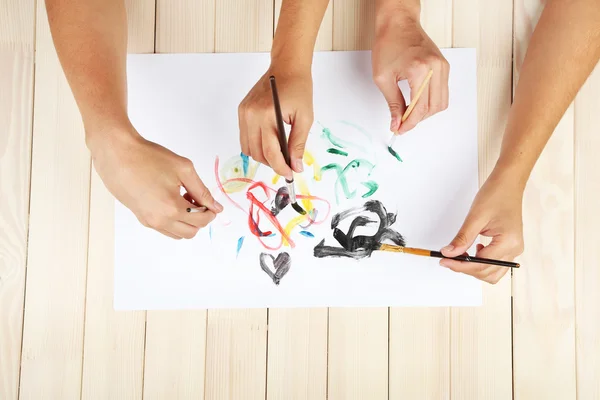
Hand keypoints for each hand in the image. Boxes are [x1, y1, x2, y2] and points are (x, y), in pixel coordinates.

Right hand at [88, 125, 222, 238]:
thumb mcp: (184, 169)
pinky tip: (170, 200)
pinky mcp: (141, 218)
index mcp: (172, 208)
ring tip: (182, 199)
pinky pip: (164, 229)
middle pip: (191, 232)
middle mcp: (160, 220)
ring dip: (186, 221)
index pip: (202, 221)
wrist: (118, 154)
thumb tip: (216, 207)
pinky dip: (174, 221)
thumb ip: (202, 190)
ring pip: (178, 234)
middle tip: (196, 199)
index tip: (210, 201)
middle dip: (200, 218)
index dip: (211, 211)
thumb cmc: (149, 157)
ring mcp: (149, 221)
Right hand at [238, 67, 313, 178]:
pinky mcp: (242, 111)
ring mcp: (244, 113)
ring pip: (248, 148)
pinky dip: (256, 145)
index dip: (280, 167)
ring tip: (279, 154)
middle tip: (287, 165)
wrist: (286, 68)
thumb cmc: (298, 89)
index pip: (270, 151)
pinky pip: (245, 138)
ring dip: (263, 156)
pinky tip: (269, 142)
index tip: (290, 174)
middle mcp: (251, 114)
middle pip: (257, 153)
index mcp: (267, 114)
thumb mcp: (305, 118)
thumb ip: (298, 144)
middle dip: (272, 163)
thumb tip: (296, 167)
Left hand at [372, 14, 448, 134]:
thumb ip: (392, 103)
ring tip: (409, 112)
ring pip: (442, 102)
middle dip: (418, 119)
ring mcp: (443, 67)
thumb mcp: (383, 78)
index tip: (399, 129)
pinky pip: (443, 92)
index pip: (420, 108)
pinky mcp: (444, 66)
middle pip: (433, 108)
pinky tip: (417, 101)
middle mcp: (436, 68)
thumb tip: (397, 122)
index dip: (409, 123)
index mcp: (420, 70)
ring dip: (426, 112)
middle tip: (402, 123)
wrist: (398, 23)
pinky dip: (431, 101)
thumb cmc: (388, 44)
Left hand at [439, 173, 524, 283]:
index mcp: (508, 242)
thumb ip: (462, 238)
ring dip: (474, 268)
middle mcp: (514, 249)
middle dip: (466, 268)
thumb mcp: (475, 217)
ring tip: (460, 255)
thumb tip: (448, 253)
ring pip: (492, 272)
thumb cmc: (496, 195)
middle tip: (448, 258)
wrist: (508, 183)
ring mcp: (514, 249)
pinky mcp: (510, 246)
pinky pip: (495, 263)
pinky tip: (473, 250)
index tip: (444, 261)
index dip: (460, 265)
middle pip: (487, 272)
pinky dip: (482, 263)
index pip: (481, 264)